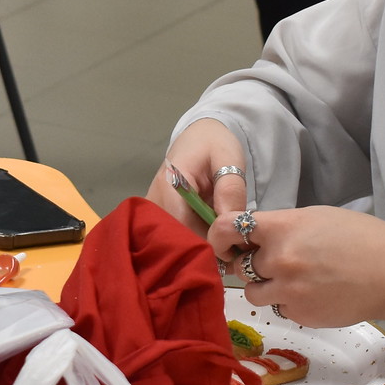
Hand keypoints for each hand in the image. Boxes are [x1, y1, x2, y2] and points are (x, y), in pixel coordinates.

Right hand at [147, 118, 247, 238]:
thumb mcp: (229, 160)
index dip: (207, 241)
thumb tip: (229, 223)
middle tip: (229, 248)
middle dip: (202, 247)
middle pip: (174, 237)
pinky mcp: (156, 213)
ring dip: (196, 245)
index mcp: (171, 184)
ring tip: (221, 242)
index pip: (183, 226)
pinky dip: (190, 240)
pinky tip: (208, 236)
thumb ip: (230, 190)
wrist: (200, 135)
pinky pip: (171, 235)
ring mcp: (153, 207)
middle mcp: (155, 198)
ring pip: (171, 240)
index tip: (231, 247)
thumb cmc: (215, 144)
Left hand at [211, 206, 384, 328]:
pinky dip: (288, 302)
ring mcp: (288, 291)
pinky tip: (313, 293)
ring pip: (253, 293)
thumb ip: (279, 227)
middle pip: (240, 266)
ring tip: (295, 279)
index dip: (219, 238)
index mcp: (282, 229)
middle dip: (253, 264)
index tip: (223, 244)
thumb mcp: (315, 217)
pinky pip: (279, 308)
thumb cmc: (360, 237)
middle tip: (276, 261)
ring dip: (266, 287)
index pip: (226, 229)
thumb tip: (250, 237)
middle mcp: (279, 260)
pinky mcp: (300, 315)